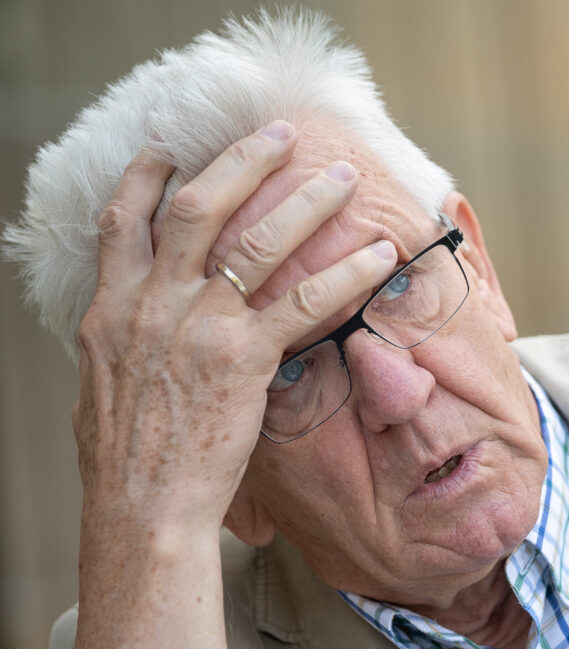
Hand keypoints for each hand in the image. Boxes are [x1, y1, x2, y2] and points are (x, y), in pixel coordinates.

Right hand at [74, 121, 396, 532]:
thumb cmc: (124, 461)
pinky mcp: (244, 358)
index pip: (123, 220)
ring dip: (307, 202)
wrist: (141, 506)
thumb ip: (123, 343)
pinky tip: (380, 256)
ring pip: (259, 241)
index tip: (172, 146)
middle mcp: (152, 304)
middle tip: (280, 135)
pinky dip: (348, 273)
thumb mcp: (102, 386)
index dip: (149, 176)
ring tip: (343, 178)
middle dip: (243, 162)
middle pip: (198, 207)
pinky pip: (307, 301)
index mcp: (111, 308)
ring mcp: (200, 326)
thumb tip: (132, 331)